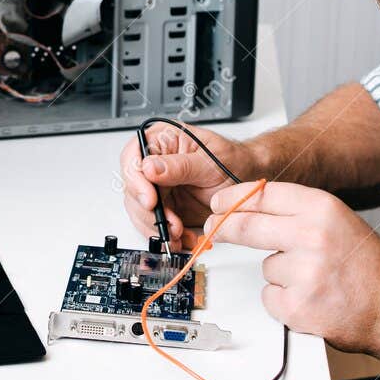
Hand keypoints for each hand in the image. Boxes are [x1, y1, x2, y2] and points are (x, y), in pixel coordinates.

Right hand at [121, 123, 258, 249]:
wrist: (246, 178)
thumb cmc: (231, 161)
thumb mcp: (208, 162)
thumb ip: (179, 165)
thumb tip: (149, 167)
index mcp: (161, 141)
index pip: (133, 158)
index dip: (136, 181)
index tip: (150, 200)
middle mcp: (154, 163)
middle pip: (133, 190)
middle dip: (149, 213)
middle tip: (168, 225)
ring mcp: (158, 186)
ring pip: (140, 211)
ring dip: (157, 228)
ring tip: (178, 235)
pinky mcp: (164, 206)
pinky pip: (154, 224)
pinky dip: (166, 236)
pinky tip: (182, 238)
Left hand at [203, 181, 379, 355]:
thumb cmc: (368, 265)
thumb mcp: (337, 220)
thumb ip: (297, 211)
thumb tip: (249, 205)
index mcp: (322, 209)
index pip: (262, 195)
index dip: (233, 198)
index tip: (218, 203)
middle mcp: (312, 236)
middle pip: (247, 226)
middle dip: (224, 228)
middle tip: (216, 229)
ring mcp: (304, 272)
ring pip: (265, 267)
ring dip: (279, 276)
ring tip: (313, 279)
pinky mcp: (298, 305)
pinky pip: (270, 297)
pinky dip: (284, 301)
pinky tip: (310, 298)